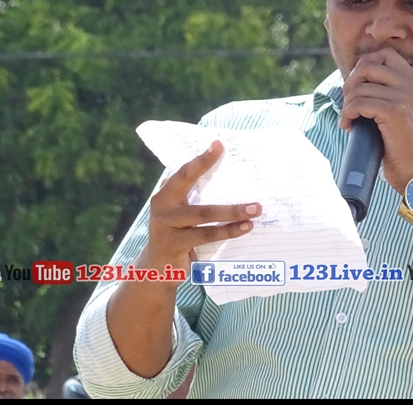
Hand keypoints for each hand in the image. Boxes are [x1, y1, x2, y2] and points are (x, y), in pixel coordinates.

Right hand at [134, 140, 261, 284]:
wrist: (156, 266)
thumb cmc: (177, 231)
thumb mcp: (180, 211)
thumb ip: (194, 195)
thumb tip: (232, 178)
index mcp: (165, 193)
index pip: (185, 172)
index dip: (201, 159)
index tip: (218, 145)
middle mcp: (162, 207)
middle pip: (195, 193)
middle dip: (223, 190)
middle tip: (250, 190)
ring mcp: (167, 226)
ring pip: (205, 216)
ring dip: (233, 212)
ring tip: (255, 210)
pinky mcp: (174, 244)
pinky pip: (206, 236)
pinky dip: (228, 231)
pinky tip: (245, 228)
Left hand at [339, 48, 412, 191]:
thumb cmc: (407, 147)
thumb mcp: (406, 112)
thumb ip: (391, 94)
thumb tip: (355, 83)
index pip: (385, 54)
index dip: (364, 66)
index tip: (357, 87)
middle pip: (368, 65)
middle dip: (351, 82)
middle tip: (348, 102)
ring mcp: (405, 97)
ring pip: (360, 87)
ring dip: (347, 103)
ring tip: (349, 119)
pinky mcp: (394, 112)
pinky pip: (358, 103)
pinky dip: (347, 114)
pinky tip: (348, 126)